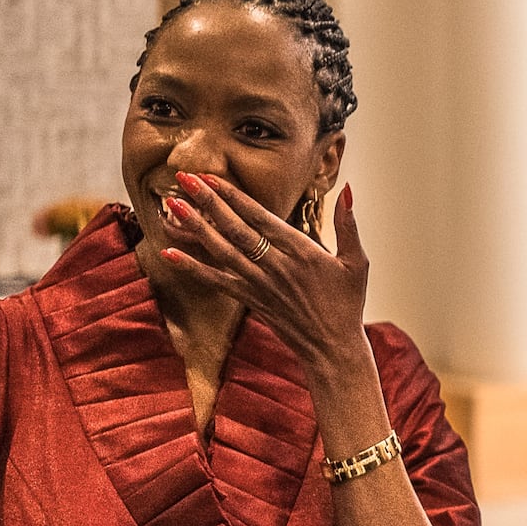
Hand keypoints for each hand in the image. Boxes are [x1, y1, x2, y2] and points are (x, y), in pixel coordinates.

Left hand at [161, 172, 369, 364]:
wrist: (331, 347)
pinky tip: (169, 254)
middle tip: (184, 178)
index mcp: (302, 252)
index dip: (235, 196)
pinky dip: (191, 267)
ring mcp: (260, 284)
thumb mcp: (357, 262)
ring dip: (195, 227)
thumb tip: (348, 191)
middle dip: (208, 202)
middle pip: (235, 229)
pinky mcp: (250, 299)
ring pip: (221, 251)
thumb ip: (349, 224)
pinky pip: (216, 281)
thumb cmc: (347, 303)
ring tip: (172, 206)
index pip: (261, 218)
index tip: (213, 177)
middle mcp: (276, 267)